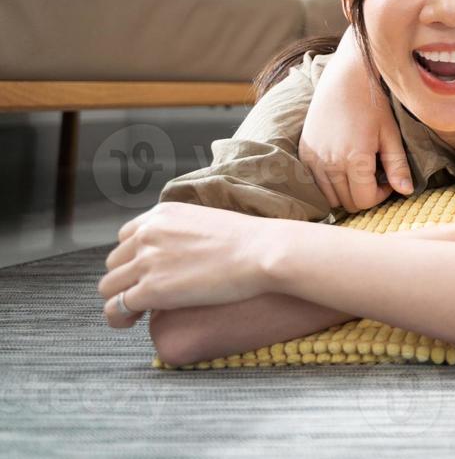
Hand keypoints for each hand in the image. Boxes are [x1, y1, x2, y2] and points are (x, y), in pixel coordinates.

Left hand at [98, 203, 283, 326]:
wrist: (262, 252)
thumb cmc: (249, 241)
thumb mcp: (207, 220)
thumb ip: (184, 231)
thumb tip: (181, 250)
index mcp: (161, 214)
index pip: (126, 237)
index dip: (133, 258)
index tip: (147, 272)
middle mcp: (148, 233)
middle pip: (115, 262)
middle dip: (126, 279)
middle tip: (145, 294)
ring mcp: (147, 261)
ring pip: (109, 286)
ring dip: (119, 298)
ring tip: (135, 312)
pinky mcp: (151, 290)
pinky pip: (117, 307)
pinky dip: (119, 317)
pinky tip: (131, 322)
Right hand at [299, 28, 412, 211]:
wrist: (345, 78)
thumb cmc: (373, 104)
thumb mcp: (390, 134)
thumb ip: (397, 166)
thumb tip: (406, 192)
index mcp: (354, 159)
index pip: (363, 201)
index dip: (380, 196)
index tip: (387, 180)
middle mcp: (329, 163)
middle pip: (346, 203)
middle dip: (364, 195)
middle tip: (376, 176)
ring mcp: (313, 159)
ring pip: (330, 196)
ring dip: (346, 190)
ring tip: (360, 170)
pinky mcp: (304, 153)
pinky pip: (316, 182)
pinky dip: (330, 182)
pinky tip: (344, 163)